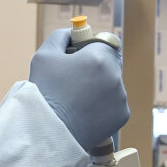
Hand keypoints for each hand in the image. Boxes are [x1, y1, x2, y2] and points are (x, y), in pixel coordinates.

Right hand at [28, 28, 129, 151]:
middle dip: (95, 68)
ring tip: (77, 101)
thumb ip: (60, 37)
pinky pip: (114, 105)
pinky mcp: (122, 116)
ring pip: (112, 85)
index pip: (105, 41)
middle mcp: (116, 74)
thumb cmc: (44, 92)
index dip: (91, 47)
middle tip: (74, 81)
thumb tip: (71, 33)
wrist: (47, 133)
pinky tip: (84, 113)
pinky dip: (103, 107)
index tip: (78, 57)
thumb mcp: (44, 56)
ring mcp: (121, 97)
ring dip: (99, 88)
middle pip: (110, 63)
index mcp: (100, 56)